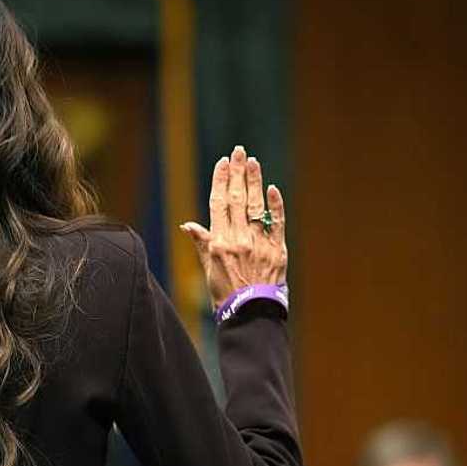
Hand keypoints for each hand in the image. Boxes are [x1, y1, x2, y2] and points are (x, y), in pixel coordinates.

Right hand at [179, 145, 287, 310]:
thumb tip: (188, 225)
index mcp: (219, 243)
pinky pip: (277, 224)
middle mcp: (238, 239)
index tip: (221, 163)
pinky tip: (272, 189)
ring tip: (252, 161)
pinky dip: (275, 206)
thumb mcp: (208, 269)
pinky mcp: (277, 250)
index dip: (220, 181)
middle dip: (237, 173)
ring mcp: (259, 244)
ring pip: (256, 206)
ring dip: (254, 181)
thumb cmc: (225, 294)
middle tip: (238, 151)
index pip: (218, 204)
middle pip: (237, 199)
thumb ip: (201, 244)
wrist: (250, 314)